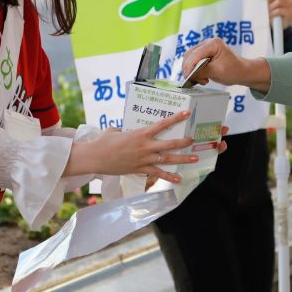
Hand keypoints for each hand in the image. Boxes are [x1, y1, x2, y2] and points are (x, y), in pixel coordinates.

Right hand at [66, 111, 197, 183]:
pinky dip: (169, 177)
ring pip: (168, 159)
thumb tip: (125, 129)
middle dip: (184, 142)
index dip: (176, 118)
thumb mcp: (115, 130)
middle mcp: (145, 146)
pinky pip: (158, 174)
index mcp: (141, 133)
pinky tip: (179, 178)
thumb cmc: (104, 142)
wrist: (96, 157)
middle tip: (194, 139)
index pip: (162, 124)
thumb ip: (124, 129)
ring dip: (183, 159)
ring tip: (195, 158)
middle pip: (170, 144)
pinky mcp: (140, 170)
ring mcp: (144, 159)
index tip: (187, 113)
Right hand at [182, 38, 270, 91]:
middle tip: (196, 80)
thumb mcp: (218, 71)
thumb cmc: (234, 70)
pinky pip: (192, 62)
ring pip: (189, 59)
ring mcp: (204, 48)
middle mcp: (207, 43)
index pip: (196, 54)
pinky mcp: (203, 55)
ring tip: (202, 80)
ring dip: (192, 71)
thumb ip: (202, 71)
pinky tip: (202, 78)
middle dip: (190, 69)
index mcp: (213, 43)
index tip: (188, 77)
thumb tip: (189, 74)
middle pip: (189, 55)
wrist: (241, 71)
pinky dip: (194, 71)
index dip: (190, 66)